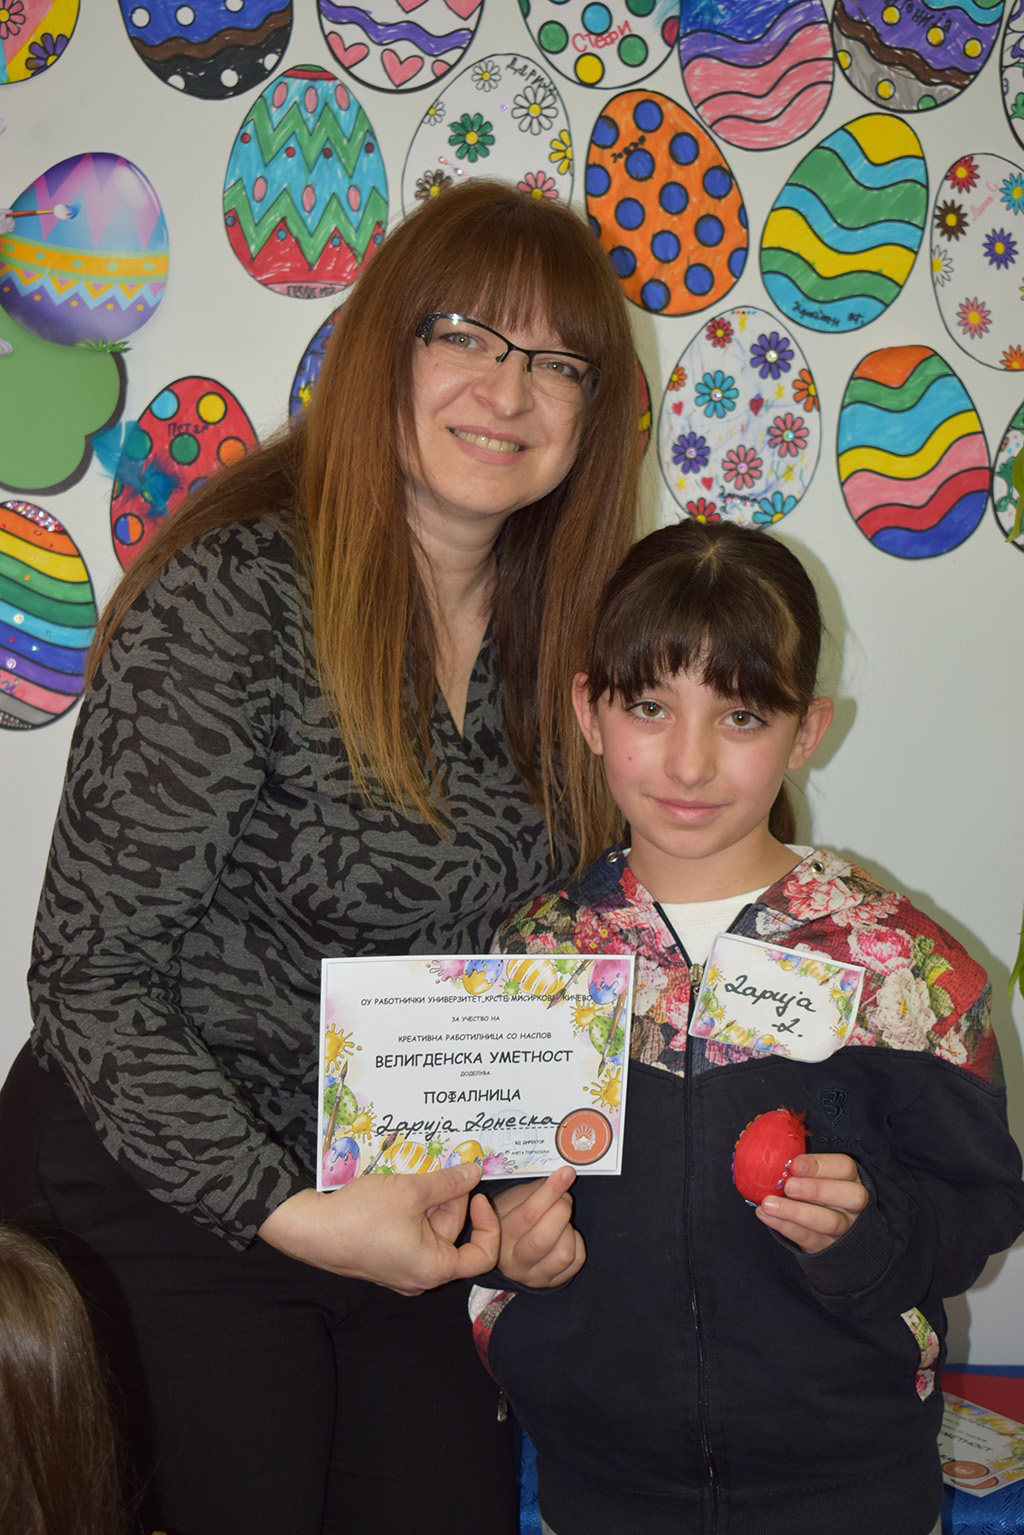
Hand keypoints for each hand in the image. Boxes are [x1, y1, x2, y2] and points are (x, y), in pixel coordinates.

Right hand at [258, 1164, 499, 1295]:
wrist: (309, 1228)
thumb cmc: (361, 1216)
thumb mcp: (410, 1191)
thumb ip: (448, 1182)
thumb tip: (475, 1172)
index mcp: (434, 1268)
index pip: (482, 1255)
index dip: (488, 1223)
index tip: (476, 1194)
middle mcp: (420, 1276)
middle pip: (452, 1234)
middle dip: (450, 1198)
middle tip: (444, 1166)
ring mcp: (400, 1268)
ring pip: (430, 1229)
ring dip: (429, 1199)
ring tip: (419, 1170)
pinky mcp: (384, 1257)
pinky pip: (411, 1232)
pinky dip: (412, 1208)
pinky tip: (403, 1183)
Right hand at [492, 1167, 585, 1286]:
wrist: (503, 1251)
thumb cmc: (507, 1218)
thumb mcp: (510, 1201)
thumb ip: (534, 1190)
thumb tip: (563, 1176)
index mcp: (499, 1237)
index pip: (529, 1214)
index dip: (551, 1190)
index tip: (566, 1173)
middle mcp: (515, 1263)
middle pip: (545, 1239)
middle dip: (561, 1211)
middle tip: (563, 1198)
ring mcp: (534, 1276)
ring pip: (564, 1253)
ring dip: (569, 1229)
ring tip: (561, 1220)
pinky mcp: (551, 1283)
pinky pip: (576, 1262)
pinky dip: (577, 1243)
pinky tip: (566, 1235)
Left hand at [756, 1152, 867, 1253]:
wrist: (817, 1227)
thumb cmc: (809, 1187)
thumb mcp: (809, 1171)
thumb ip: (794, 1159)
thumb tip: (756, 1136)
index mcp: (850, 1178)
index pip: (845, 1167)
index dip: (821, 1165)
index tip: (794, 1164)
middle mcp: (853, 1204)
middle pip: (850, 1196)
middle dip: (817, 1189)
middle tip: (788, 1186)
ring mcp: (844, 1228)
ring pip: (830, 1222)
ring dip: (796, 1212)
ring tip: (768, 1203)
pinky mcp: (827, 1247)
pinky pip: (809, 1238)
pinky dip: (785, 1226)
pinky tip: (765, 1215)